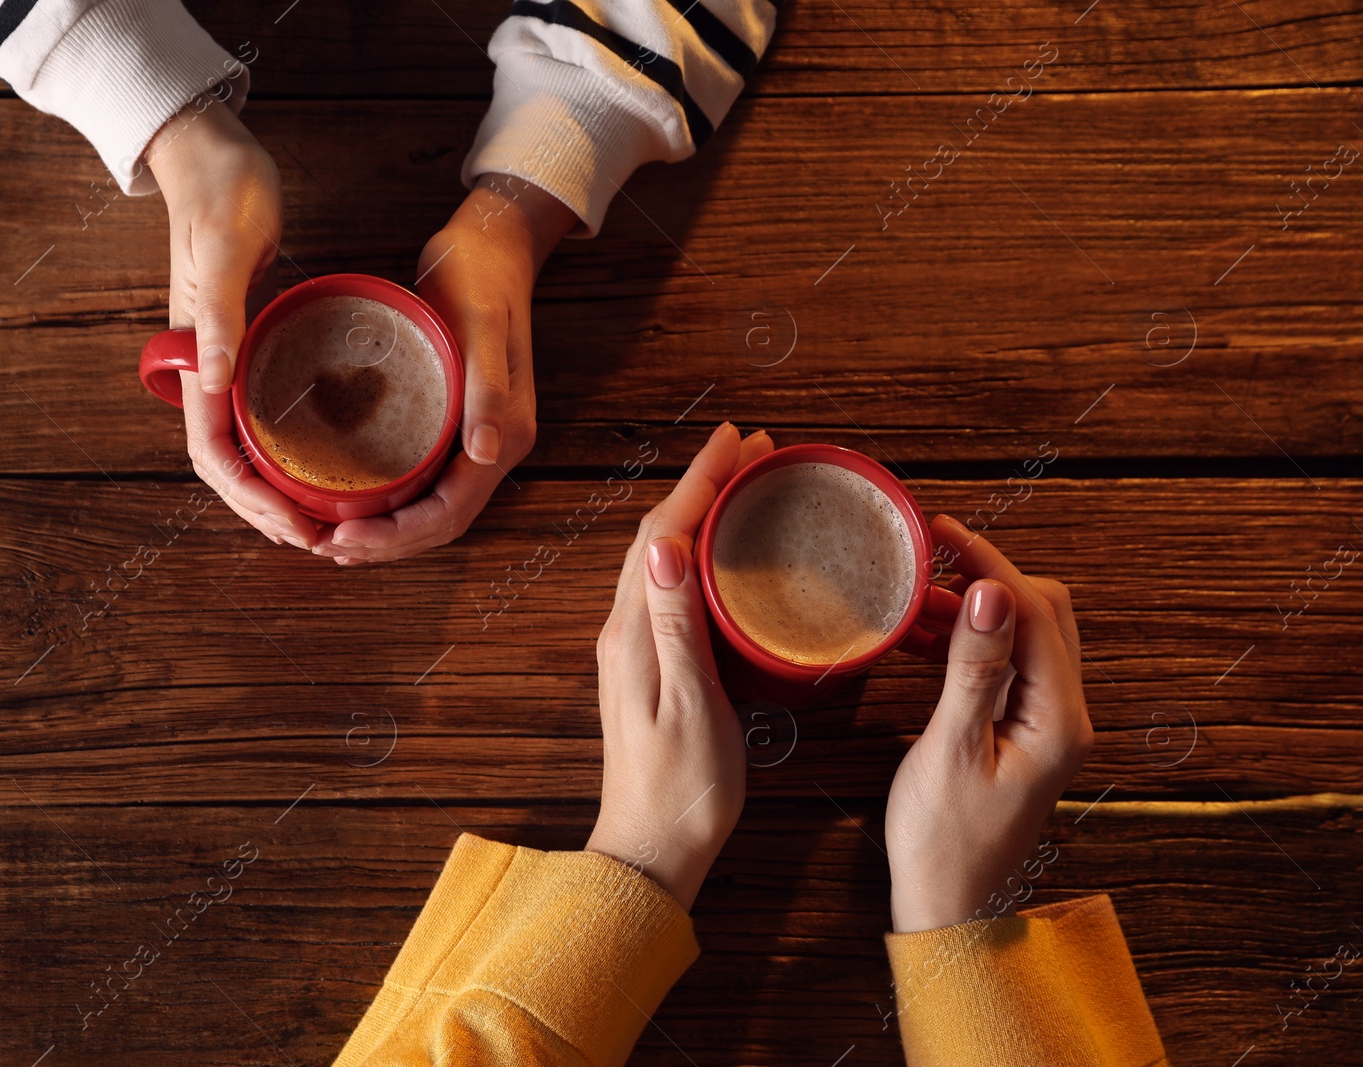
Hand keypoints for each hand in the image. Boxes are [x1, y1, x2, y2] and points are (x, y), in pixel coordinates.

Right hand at [146, 93, 318, 548]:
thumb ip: (219, 316)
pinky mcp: (250, 346)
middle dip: (266, 510)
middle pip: (227, 465)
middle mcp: (206, 368)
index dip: (250, 498)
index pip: (212, 452)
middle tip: (318, 541)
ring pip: (244, 447)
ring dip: (275, 490)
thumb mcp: (226, 250)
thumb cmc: (220, 193)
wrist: (213, 155)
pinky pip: (264, 416)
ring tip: (320, 522)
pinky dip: (286, 451)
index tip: (292, 525)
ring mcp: (227, 360)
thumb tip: (213, 381)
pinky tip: (320, 466)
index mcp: (195, 355)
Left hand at [310, 175, 576, 562]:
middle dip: (383, 544)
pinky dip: (389, 503)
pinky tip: (353, 504)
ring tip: (331, 537)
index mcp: (504, 435)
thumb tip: (484, 454)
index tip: (345, 537)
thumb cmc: (481, 277)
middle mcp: (493, 446)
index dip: (398, 536)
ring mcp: (477, 438)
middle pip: (438, 522)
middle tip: (324, 544)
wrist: (493, 244)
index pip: (450, 512)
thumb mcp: (479, 326)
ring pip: (430, 508)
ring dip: (384, 533)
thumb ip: (486, 390)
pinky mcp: (456, 423)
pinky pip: (423, 481)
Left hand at [586, 422, 774, 910]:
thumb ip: (677, 625)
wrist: (651, 851)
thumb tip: (667, 545)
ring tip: (742, 485)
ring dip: (698, 513)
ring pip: (661, 557)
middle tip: (752, 451)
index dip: (701, 481)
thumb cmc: (682, 790)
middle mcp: (624, 631)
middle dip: (703, 484)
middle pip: (660, 535)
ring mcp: (631, 648)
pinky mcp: (644, 667)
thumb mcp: (691, 705)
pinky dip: (694, 552)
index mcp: (634, 634)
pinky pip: (667, 588)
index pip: (665, 534)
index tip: (738, 441)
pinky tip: (721, 556)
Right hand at [885, 515, 1093, 932]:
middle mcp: (1066, 716)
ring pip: (1023, 637)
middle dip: (987, 577)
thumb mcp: (951, 749)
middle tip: (929, 556)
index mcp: (1059, 720)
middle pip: (1042, 614)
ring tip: (915, 598)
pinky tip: (924, 639)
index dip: (990, 563)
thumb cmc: (946, 843)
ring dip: (974, 609)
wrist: (951, 909)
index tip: (944, 531)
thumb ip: (973, 667)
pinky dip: (969, 642)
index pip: (1035, 613)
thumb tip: (987, 590)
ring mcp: (1047, 725)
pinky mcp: (1023, 733)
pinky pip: (1005, 666)